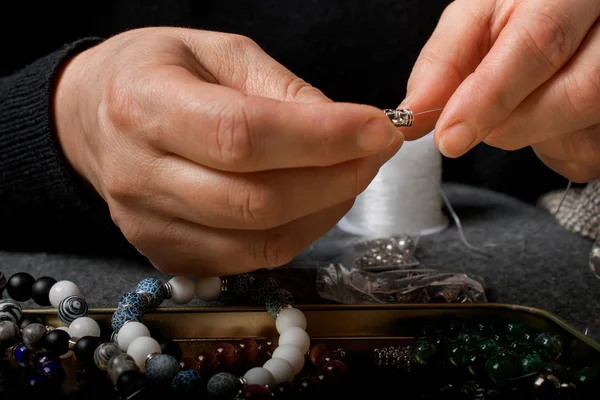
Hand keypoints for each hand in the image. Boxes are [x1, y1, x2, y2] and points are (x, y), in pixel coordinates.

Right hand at [54, 27, 402, 275]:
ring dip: (325, 211)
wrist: (93, 117)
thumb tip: (347, 131)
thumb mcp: (219, 52)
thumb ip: (282, 90)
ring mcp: (149, 226)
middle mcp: (139, 175)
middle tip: (375, 151)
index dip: (322, 139)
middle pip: (257, 201)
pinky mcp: (166, 255)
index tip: (380, 130)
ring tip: (350, 174)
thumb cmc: (159, 72)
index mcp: (145, 104)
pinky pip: (249, 260)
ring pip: (260, 241)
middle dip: (337, 179)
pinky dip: (297, 234)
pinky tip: (313, 202)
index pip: (243, 136)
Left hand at [401, 0, 599, 181]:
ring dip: (533, 138)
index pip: (540, 44)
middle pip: (577, 92)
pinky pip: (590, 153)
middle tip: (479, 122)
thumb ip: (443, 65)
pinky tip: (546, 118)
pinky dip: (554, 149)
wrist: (563, 13)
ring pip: (585, 133)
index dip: (491, 98)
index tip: (450, 137)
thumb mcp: (474, 21)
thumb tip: (413, 116)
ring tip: (520, 105)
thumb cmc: (519, 12)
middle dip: (511, 124)